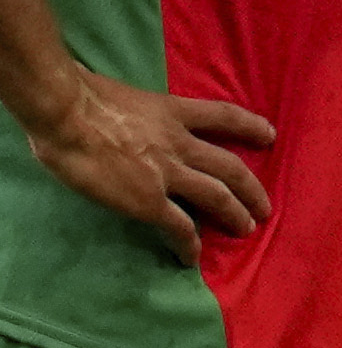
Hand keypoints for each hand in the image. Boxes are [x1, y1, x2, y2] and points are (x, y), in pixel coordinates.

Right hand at [20, 67, 271, 260]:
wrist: (65, 114)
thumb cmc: (77, 94)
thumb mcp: (117, 90)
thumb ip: (124, 103)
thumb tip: (106, 101)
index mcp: (171, 112)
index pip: (222, 115)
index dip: (249, 125)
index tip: (269, 134)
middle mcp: (179, 142)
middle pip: (230, 167)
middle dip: (252, 189)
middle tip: (265, 206)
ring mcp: (168, 173)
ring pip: (218, 197)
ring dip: (235, 215)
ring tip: (247, 229)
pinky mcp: (149, 201)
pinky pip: (179, 227)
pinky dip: (189, 243)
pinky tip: (191, 257)